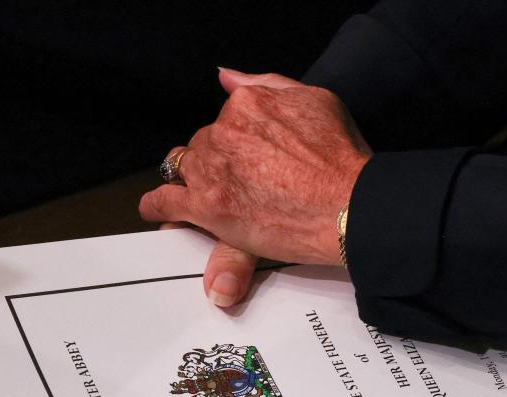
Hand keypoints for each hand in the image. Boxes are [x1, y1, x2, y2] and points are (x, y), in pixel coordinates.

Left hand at [140, 68, 371, 304]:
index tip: (248, 154)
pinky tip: (158, 208)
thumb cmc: (341, 160)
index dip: (237, 139)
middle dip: (217, 161)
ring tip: (203, 194)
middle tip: (239, 181)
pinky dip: (158, 205)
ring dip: (194, 181)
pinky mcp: (208, 207)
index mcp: (247, 104)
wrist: (348, 205)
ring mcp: (213, 170)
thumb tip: (228, 77)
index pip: (225, 118)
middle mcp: (224, 132)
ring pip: (186, 169)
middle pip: (204, 145)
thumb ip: (267, 85)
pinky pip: (166, 202)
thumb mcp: (315, 100)